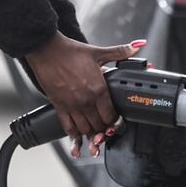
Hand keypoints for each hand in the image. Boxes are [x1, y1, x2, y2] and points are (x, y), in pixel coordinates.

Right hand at [25, 34, 145, 153]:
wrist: (46, 50)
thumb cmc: (70, 51)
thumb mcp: (98, 52)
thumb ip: (120, 52)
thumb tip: (138, 46)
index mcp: (98, 89)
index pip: (111, 116)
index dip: (115, 123)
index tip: (116, 122)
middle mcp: (86, 101)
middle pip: (100, 126)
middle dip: (104, 130)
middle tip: (106, 130)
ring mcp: (72, 105)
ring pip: (85, 130)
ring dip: (91, 135)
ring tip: (94, 136)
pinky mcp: (59, 106)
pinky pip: (68, 128)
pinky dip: (74, 137)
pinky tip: (78, 140)